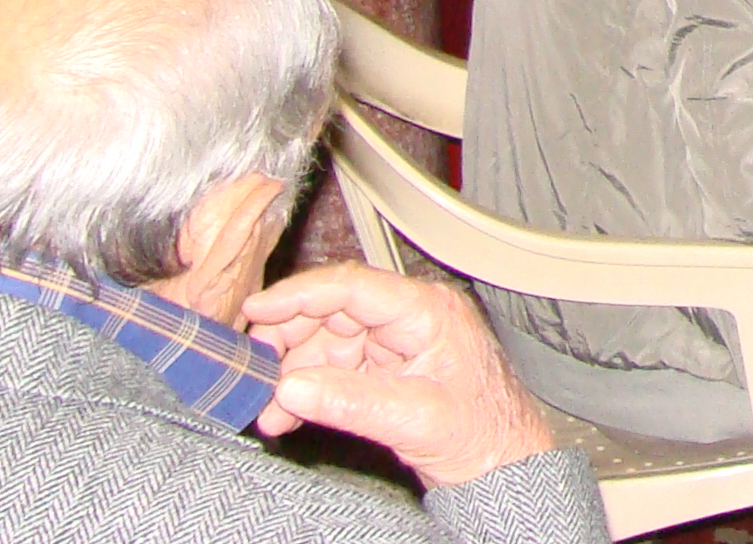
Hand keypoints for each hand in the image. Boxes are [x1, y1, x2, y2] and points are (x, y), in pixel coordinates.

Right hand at [242, 263, 555, 490]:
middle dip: (287, 340)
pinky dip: (305, 391)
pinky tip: (283, 415)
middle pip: (332, 311)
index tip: (256, 309)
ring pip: (325, 343)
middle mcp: (407, 320)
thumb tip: (289, 388)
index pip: (354, 286)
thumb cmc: (480, 433)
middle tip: (252, 371)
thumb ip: (353, 402)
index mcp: (426, 312)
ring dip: (290, 374)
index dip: (300, 294)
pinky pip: (332, 371)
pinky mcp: (383, 373)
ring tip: (265, 410)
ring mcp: (393, 346)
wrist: (500, 466)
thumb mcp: (416, 418)